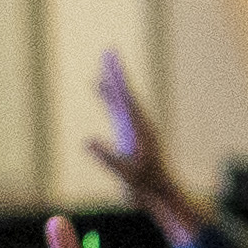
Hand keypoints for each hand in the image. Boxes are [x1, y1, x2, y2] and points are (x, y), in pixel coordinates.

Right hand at [84, 51, 209, 246]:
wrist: (160, 195)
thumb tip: (87, 140)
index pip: (125, 95)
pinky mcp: (132, 137)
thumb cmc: (144, 186)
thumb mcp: (125, 174)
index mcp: (138, 127)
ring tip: (101, 73)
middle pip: (124, 93)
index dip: (116, 75)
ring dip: (111, 86)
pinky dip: (110, 100)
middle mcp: (138, 124)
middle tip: (108, 52)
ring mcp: (135, 130)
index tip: (110, 56)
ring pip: (121, 103)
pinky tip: (105, 97)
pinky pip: (119, 113)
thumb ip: (107, 158)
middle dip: (115, 73)